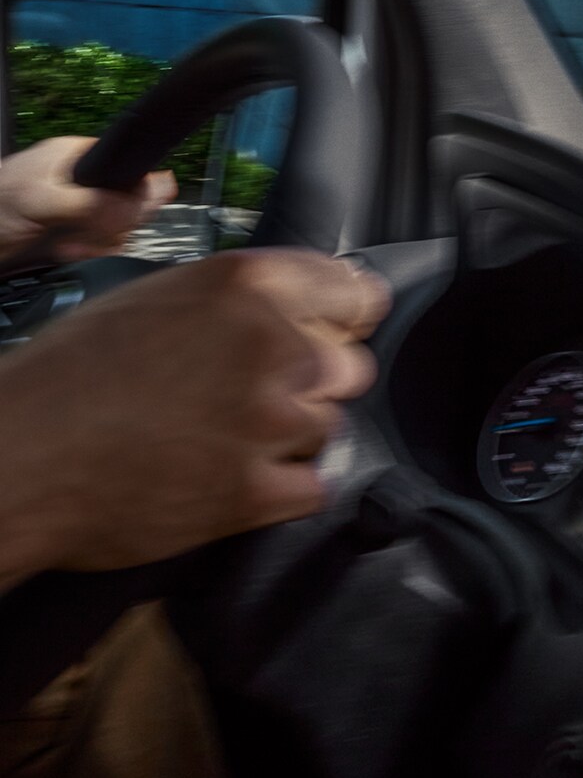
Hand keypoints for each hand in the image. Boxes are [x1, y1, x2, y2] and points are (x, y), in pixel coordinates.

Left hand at [0, 137, 175, 265]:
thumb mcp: (42, 202)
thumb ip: (91, 203)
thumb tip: (139, 203)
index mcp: (76, 155)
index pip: (128, 168)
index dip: (134, 194)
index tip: (129, 215)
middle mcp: (82, 178)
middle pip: (128, 201)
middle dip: (113, 224)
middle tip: (90, 233)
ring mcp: (80, 205)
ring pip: (119, 225)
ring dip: (100, 242)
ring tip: (70, 244)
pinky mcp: (75, 229)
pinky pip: (103, 241)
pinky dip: (90, 251)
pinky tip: (68, 250)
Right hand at [0, 248, 389, 580]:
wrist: (19, 457)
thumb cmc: (68, 375)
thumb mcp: (157, 299)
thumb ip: (237, 303)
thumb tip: (294, 314)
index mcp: (246, 285)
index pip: (355, 293)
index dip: (347, 319)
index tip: (340, 331)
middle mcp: (271, 345)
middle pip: (349, 367)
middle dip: (314, 384)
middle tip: (257, 397)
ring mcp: (268, 421)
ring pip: (327, 428)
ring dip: (289, 438)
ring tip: (223, 440)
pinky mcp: (255, 492)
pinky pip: (311, 487)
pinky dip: (281, 490)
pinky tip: (231, 479)